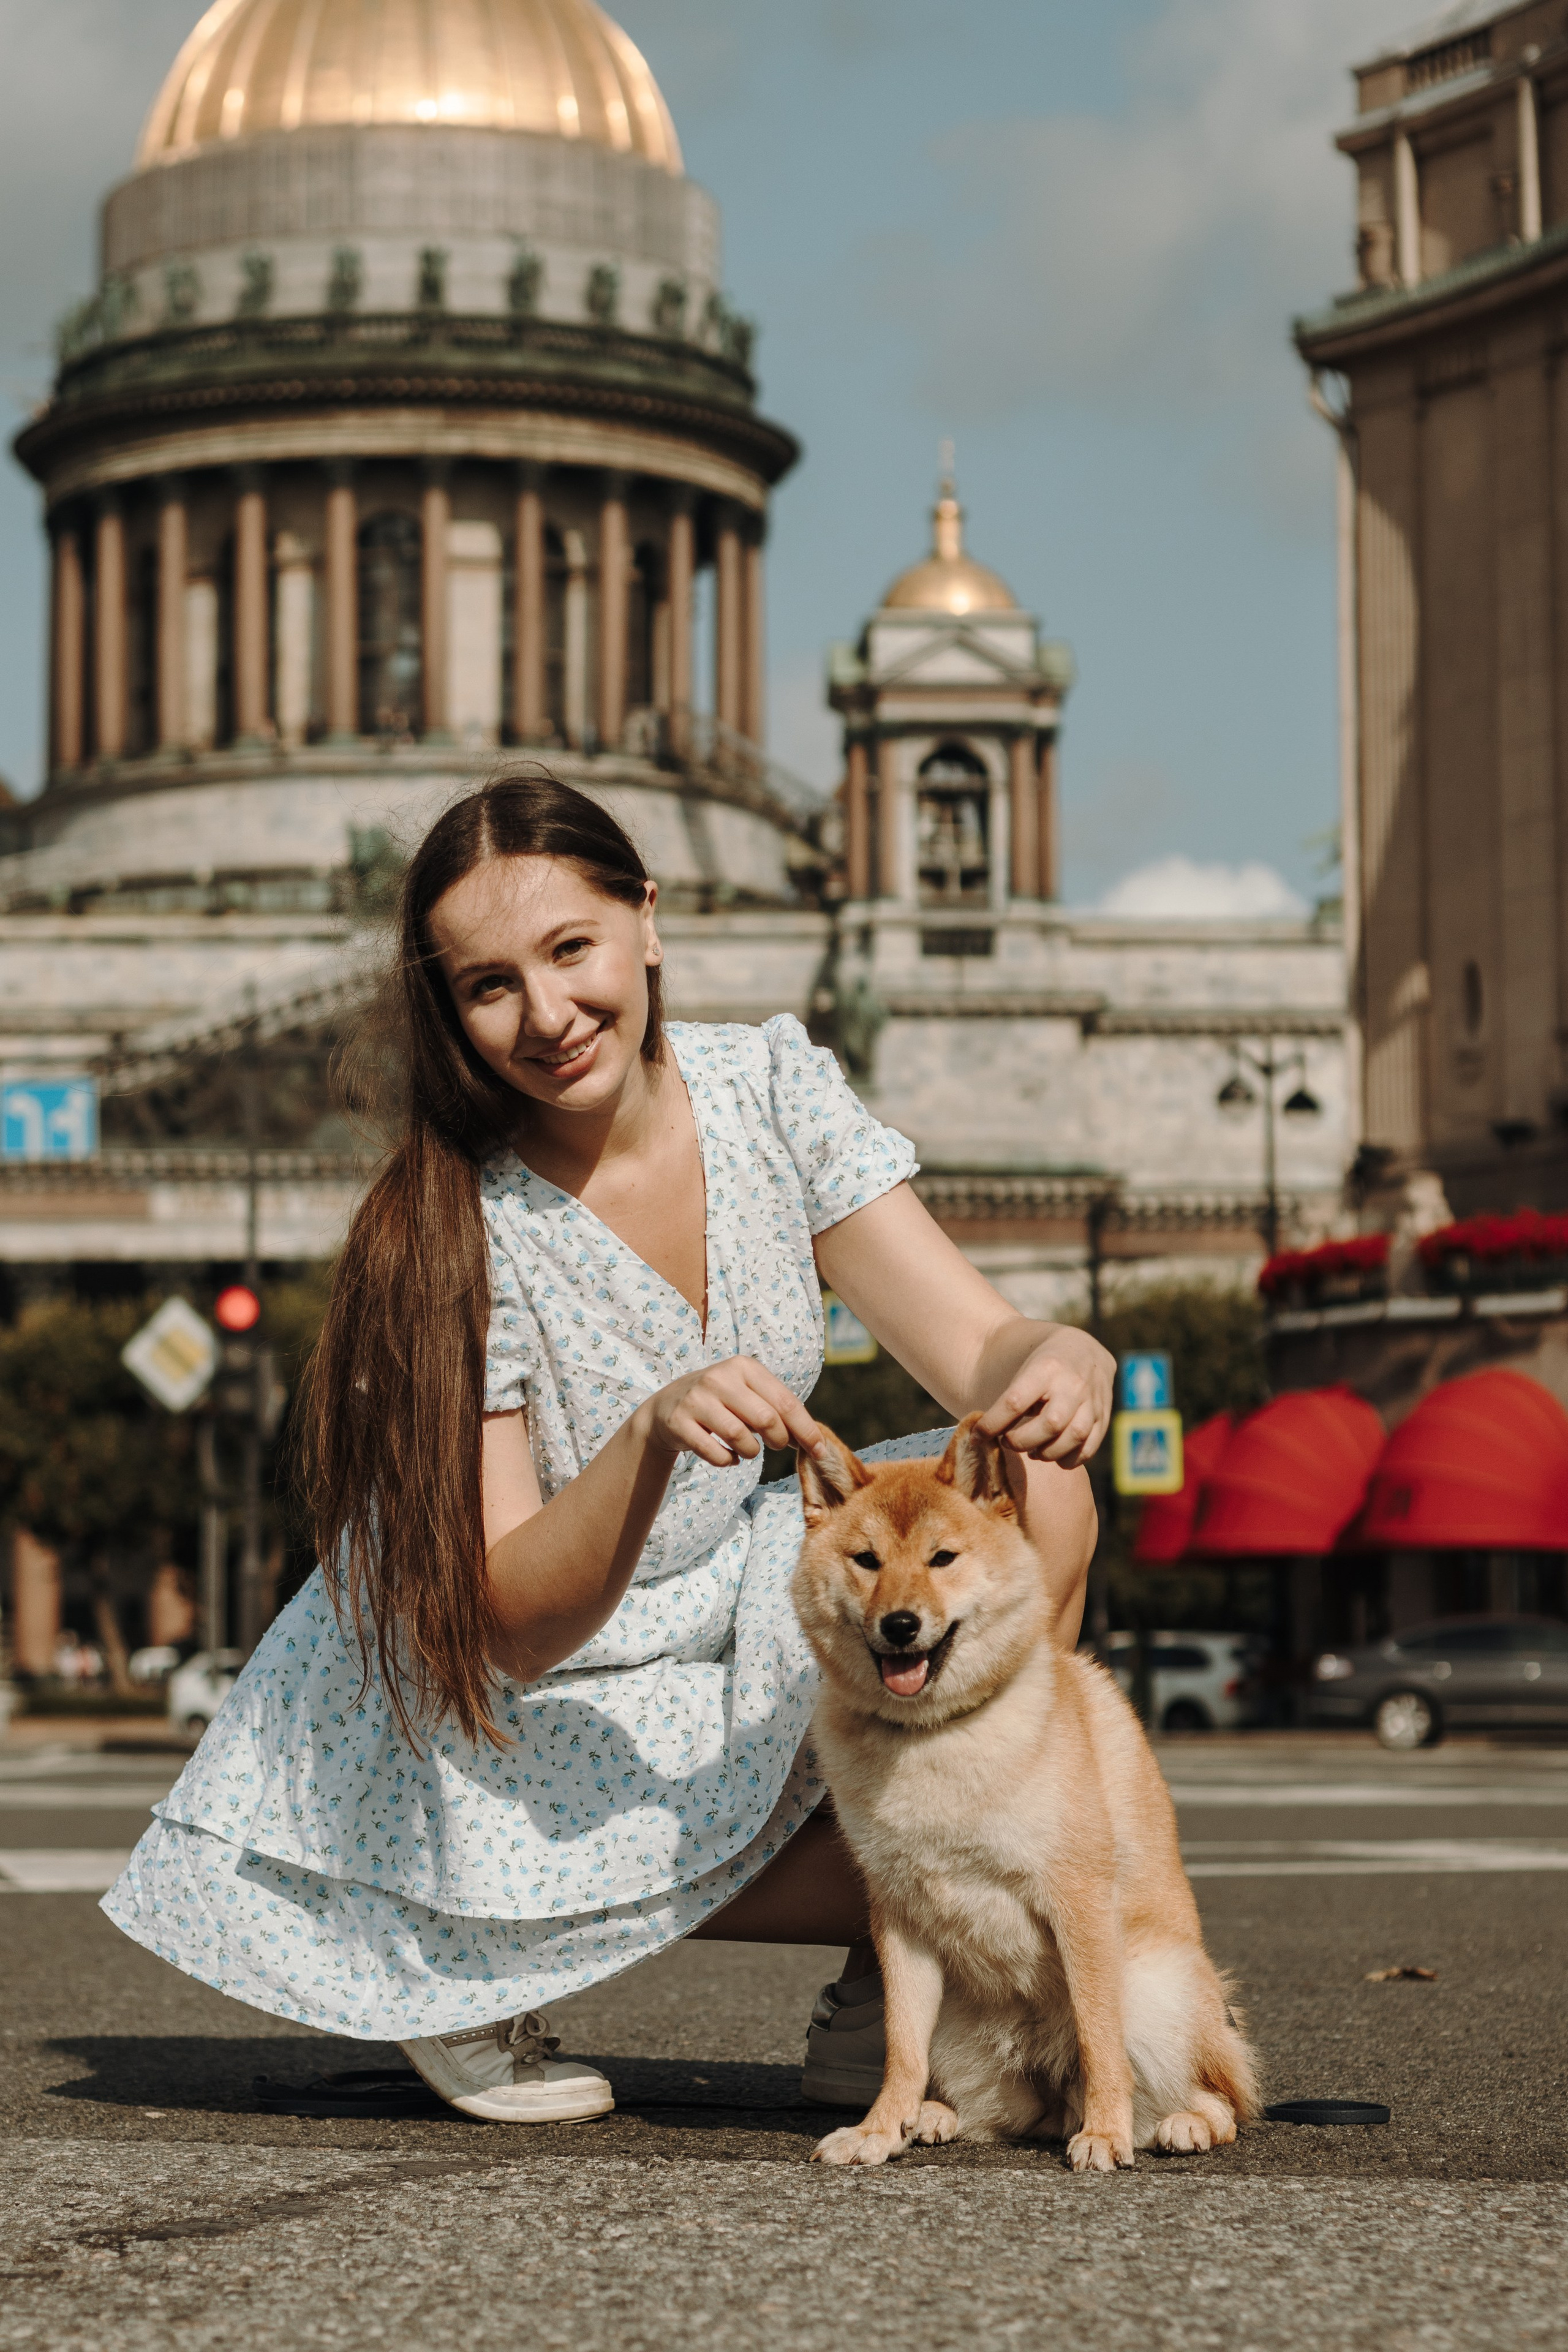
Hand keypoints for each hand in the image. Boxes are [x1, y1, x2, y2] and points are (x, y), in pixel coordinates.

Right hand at [639, 1354, 823, 1469]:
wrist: (665, 1408)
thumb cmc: (720, 1402)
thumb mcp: (747, 1394)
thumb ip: (777, 1410)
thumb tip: (813, 1440)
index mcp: (743, 1366)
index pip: (785, 1402)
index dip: (806, 1430)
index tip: (820, 1451)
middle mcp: (719, 1378)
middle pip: (766, 1420)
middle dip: (778, 1440)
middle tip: (775, 1446)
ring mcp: (697, 1400)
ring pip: (741, 1438)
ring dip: (751, 1452)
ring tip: (747, 1449)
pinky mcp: (679, 1423)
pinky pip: (717, 1454)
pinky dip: (728, 1461)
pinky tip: (728, 1456)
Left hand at [977, 1329, 1114, 1467]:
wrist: (1083, 1351)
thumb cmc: (1043, 1366)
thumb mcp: (1024, 1373)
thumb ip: (1009, 1403)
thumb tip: (983, 1437)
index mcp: (1046, 1368)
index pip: (1015, 1402)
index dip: (992, 1424)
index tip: (977, 1436)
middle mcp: (1073, 1384)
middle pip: (1050, 1424)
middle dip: (1023, 1441)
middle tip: (1009, 1442)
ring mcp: (1092, 1400)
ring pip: (1073, 1436)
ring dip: (1047, 1453)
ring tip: (1032, 1451)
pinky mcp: (1104, 1416)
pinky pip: (1088, 1446)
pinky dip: (1069, 1459)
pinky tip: (1054, 1455)